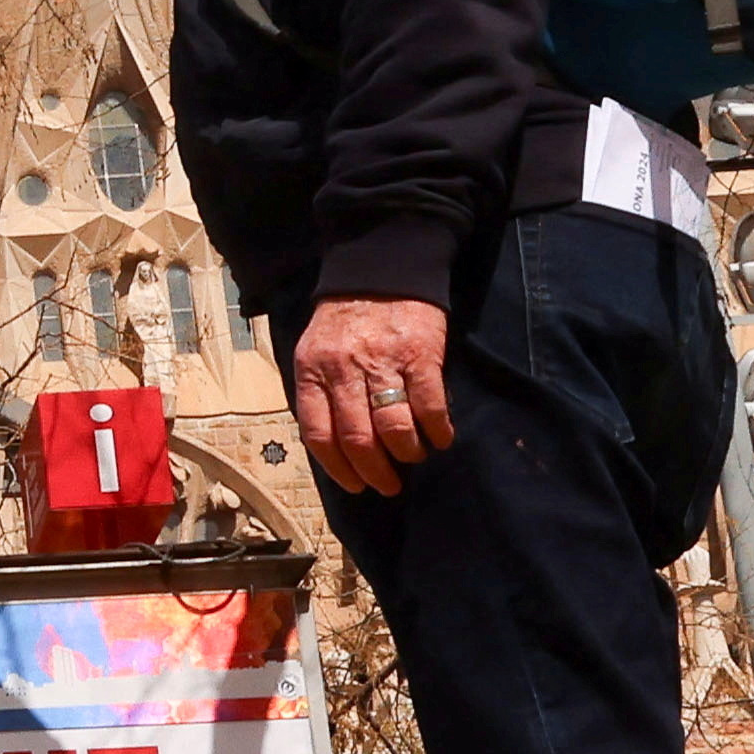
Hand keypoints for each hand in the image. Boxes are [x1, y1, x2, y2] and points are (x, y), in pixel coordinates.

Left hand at [290, 294, 454, 491]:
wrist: (382, 268)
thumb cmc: (346, 318)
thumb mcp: (315, 350)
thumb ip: (320, 392)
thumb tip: (335, 447)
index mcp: (313, 371)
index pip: (319, 434)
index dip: (339, 468)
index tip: (355, 485)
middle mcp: (344, 370)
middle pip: (358, 439)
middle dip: (376, 472)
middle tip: (389, 484)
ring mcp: (383, 362)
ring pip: (394, 428)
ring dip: (407, 453)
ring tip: (413, 457)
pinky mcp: (420, 354)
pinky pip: (429, 405)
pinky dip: (438, 430)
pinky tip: (441, 438)